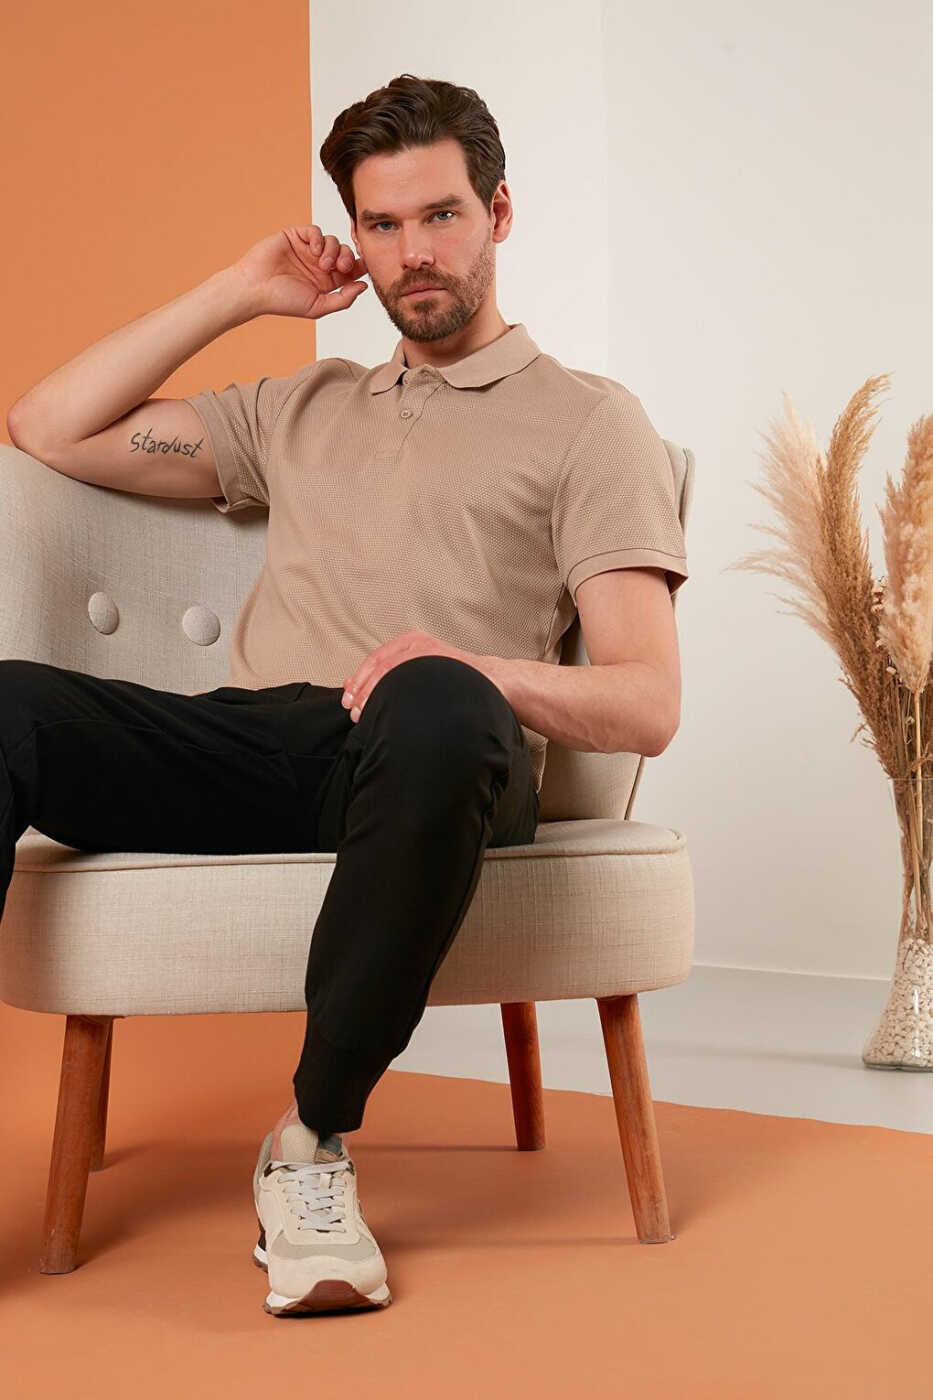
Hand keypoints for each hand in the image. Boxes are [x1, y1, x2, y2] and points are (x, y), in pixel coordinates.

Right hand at [230, 224, 368, 319]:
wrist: (255, 288)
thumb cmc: (282, 301)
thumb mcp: (318, 306)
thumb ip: (343, 299)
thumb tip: (364, 286)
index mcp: (326, 281)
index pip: (350, 270)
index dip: (359, 266)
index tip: (364, 267)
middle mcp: (318, 265)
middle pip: (345, 253)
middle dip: (348, 258)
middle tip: (341, 267)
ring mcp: (307, 250)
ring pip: (332, 241)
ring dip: (332, 251)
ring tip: (321, 264)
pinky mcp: (295, 236)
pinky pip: (315, 231)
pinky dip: (318, 239)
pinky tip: (313, 251)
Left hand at [340, 629, 503, 721]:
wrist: (491, 682)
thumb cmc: (452, 682)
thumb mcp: (417, 673)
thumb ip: (388, 677)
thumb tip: (351, 688)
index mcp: (411, 642)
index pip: (375, 660)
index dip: (358, 681)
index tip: (348, 701)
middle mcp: (418, 643)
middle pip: (381, 666)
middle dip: (364, 691)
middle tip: (355, 712)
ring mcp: (431, 651)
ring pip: (394, 671)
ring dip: (377, 695)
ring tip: (368, 715)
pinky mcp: (441, 662)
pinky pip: (412, 677)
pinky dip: (397, 694)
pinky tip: (391, 709)